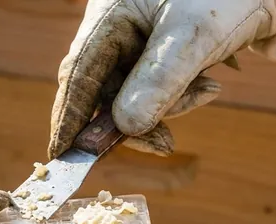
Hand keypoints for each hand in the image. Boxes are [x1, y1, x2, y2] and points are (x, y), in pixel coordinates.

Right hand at [49, 0, 275, 159]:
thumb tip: (124, 128)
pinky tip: (211, 84)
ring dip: (168, 108)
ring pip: (136, 95)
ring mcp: (146, 42)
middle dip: (130, 121)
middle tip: (160, 144)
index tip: (63, 158)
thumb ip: (157, 82)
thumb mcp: (193, 36)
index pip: (77, 73)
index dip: (70, 118)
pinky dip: (183, 98)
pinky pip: (162, 91)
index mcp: (112, 12)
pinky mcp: (172, 55)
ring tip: (205, 93)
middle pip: (104, 89)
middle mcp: (122, 26)